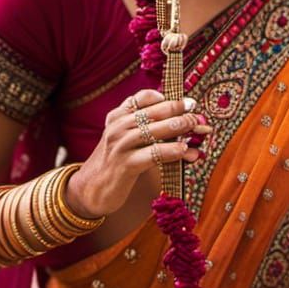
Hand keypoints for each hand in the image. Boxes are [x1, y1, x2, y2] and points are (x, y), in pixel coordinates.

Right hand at [66, 90, 211, 217]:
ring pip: (154, 130)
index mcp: (118, 116)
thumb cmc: (116, 162)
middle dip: (180, 112)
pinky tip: (184, 150)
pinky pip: (152, 154)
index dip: (168, 98)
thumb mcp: (129, 141)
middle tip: (198, 115)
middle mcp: (118, 127)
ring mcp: (120, 145)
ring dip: (179, 127)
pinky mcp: (125, 165)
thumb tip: (190, 133)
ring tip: (197, 127)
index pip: (143, 98)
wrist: (90, 189)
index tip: (189, 103)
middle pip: (153, 112)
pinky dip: (171, 150)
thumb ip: (155, 133)